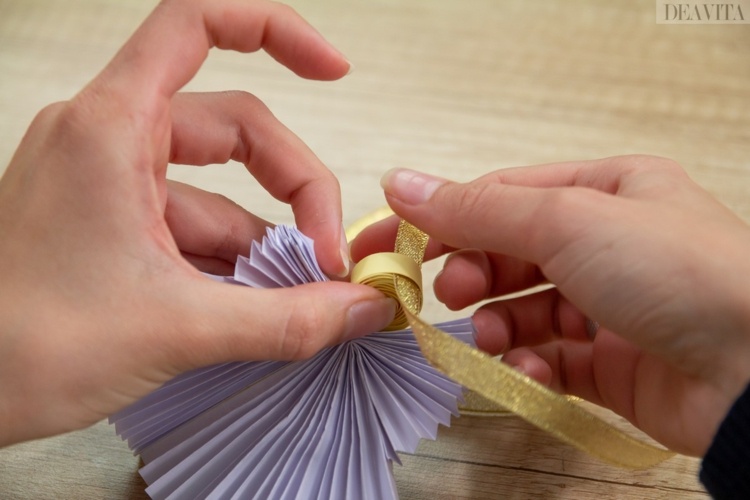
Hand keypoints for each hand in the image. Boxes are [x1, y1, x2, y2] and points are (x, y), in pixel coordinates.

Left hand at [0, 0, 394, 446]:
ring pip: (220, 191)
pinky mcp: (115, 226)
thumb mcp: (177, 329)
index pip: (197, 25)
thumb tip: (361, 309)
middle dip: (296, 191)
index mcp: (111, 127)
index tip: (333, 70)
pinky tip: (262, 306)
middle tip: (329, 260)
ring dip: (267, 244)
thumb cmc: (21, 346)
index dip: (275, 32)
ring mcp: (112, 184)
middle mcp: (110, 140)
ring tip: (303, 300)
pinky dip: (235, 263)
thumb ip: (286, 319)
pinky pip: (195, 228)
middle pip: (237, 128)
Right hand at [351, 155, 749, 455]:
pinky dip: (528, 364)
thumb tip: (402, 184)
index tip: (393, 241)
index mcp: (608, 189)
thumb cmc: (676, 270)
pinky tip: (526, 368)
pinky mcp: (613, 364)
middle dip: (473, 273)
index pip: (504, 197)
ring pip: (525, 309)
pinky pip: (550, 359)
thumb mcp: (565, 219)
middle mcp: (610, 243)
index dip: (444, 217)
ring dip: (497, 323)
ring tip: (488, 336)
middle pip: (511, 254)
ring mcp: (611, 305)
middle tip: (445, 292)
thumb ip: (476, 209)